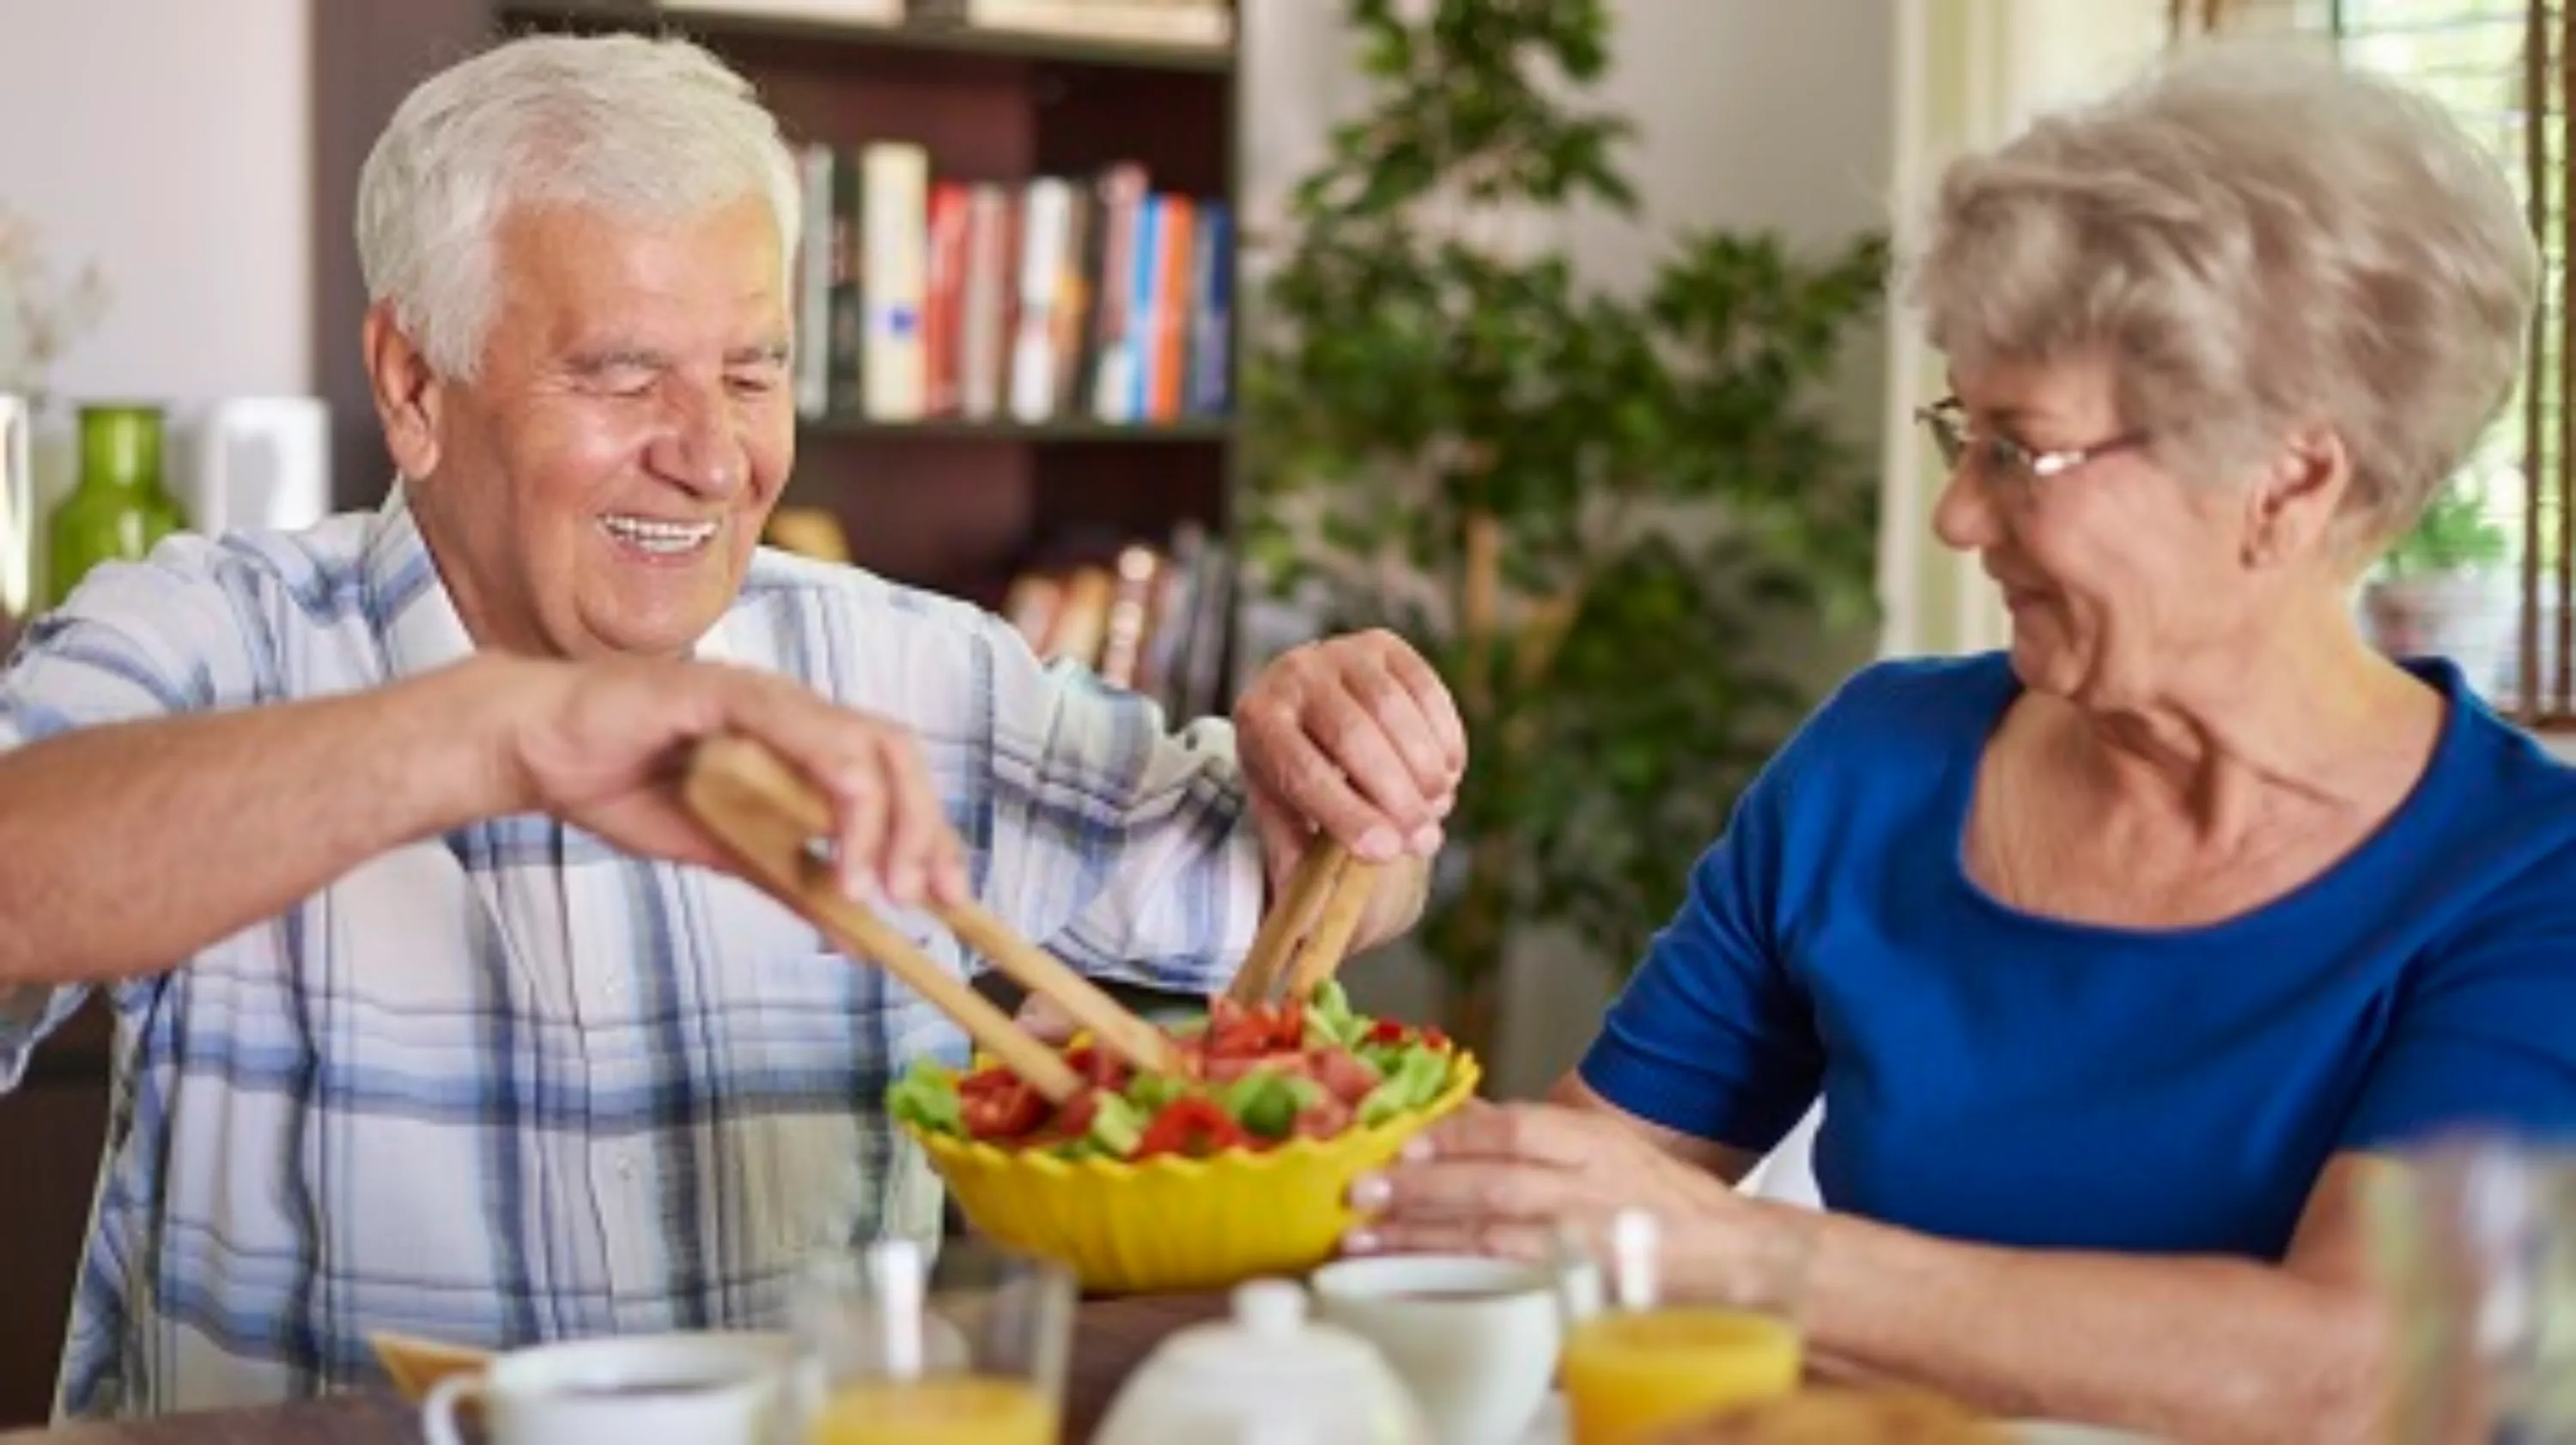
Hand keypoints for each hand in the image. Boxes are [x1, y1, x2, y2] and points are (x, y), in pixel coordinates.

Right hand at [482, 653, 967, 905]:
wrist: (535, 750)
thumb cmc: (621, 786)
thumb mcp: (723, 852)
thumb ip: (789, 883)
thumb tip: (859, 938)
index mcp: (800, 740)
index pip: (892, 773)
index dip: (931, 830)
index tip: (951, 897)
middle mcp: (794, 710)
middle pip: (896, 751)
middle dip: (926, 827)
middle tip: (927, 900)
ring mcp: (761, 696)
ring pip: (861, 744)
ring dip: (884, 822)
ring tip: (877, 891)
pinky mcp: (721, 692)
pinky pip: (797, 731)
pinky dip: (830, 791)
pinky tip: (834, 849)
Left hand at [1233, 629, 1466, 869]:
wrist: (1306, 714)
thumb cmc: (1295, 783)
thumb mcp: (1283, 821)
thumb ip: (1300, 862)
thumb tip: (1319, 920)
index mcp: (1257, 722)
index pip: (1301, 770)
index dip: (1346, 813)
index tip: (1387, 853)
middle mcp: (1291, 674)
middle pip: (1352, 736)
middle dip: (1395, 796)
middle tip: (1424, 841)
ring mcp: (1339, 652)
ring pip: (1394, 710)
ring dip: (1425, 769)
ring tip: (1436, 810)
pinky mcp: (1383, 644)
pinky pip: (1426, 689)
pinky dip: (1445, 738)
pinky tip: (1448, 774)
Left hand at [1342, 1100, 1747, 1261]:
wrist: (1739, 1258)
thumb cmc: (1662, 1200)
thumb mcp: (1603, 1146)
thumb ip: (1535, 1134)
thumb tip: (1459, 1115)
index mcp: (1596, 1143)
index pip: (1520, 1128)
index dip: (1458, 1134)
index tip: (1404, 1143)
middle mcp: (1594, 1190)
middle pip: (1497, 1184)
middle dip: (1423, 1189)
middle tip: (1362, 1191)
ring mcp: (1591, 1248)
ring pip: (1496, 1241)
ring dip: (1425, 1242)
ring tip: (1368, 1241)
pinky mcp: (1589, 1295)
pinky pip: (1515, 1291)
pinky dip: (1464, 1288)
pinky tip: (1419, 1286)